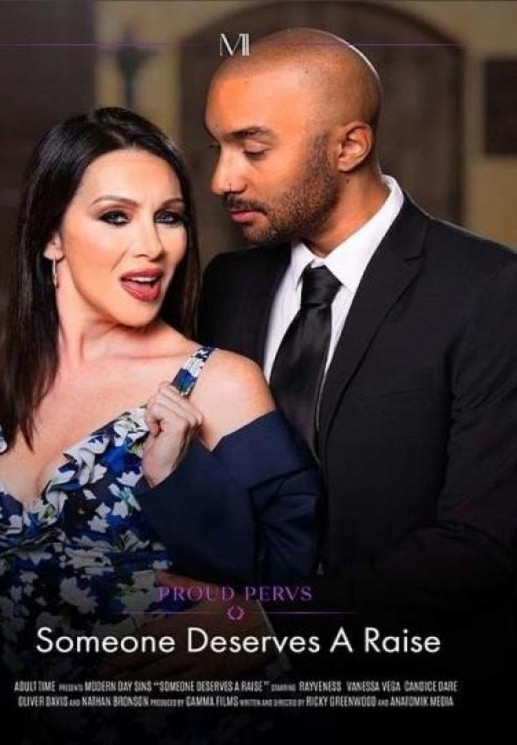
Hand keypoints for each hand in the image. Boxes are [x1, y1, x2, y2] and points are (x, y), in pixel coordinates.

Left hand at [100, 572, 275, 679]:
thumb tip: (158, 573)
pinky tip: (153, 694)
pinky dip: (166, 691)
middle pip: (149, 658)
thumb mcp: (210, 589)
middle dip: (125, 666)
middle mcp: (187, 643)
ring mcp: (198, 663)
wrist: (267, 626)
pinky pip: (184, 687)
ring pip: (162, 675)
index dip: (127, 646)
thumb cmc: (237, 604)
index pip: (148, 636)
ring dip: (139, 681)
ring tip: (120, 686)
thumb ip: (182, 583)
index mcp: (185, 621)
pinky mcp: (211, 677)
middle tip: (105, 673)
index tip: (110, 654)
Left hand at [142, 382, 202, 486]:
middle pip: (161, 391)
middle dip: (152, 410)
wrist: (164, 475)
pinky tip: (158, 434)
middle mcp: (194, 413)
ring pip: (157, 399)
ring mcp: (189, 418)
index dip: (157, 405)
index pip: (168, 388)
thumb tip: (163, 384)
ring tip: (158, 432)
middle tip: (158, 428)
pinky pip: (155, 408)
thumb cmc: (161, 452)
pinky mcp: (180, 423)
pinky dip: (150, 421)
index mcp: (192, 412)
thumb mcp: (163, 421)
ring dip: (151, 416)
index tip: (160, 423)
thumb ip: (165, 403)